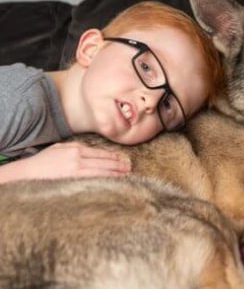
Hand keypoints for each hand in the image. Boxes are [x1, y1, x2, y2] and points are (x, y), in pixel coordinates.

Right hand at [0, 142, 130, 183]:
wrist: (25, 173)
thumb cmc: (42, 163)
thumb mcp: (60, 149)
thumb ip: (76, 150)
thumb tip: (92, 155)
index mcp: (75, 149)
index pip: (100, 154)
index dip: (114, 158)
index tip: (123, 161)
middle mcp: (78, 157)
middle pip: (104, 162)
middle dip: (118, 166)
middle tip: (129, 169)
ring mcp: (75, 169)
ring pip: (101, 171)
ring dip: (115, 174)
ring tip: (126, 177)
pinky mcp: (72, 179)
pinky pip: (93, 181)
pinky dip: (104, 181)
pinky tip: (112, 183)